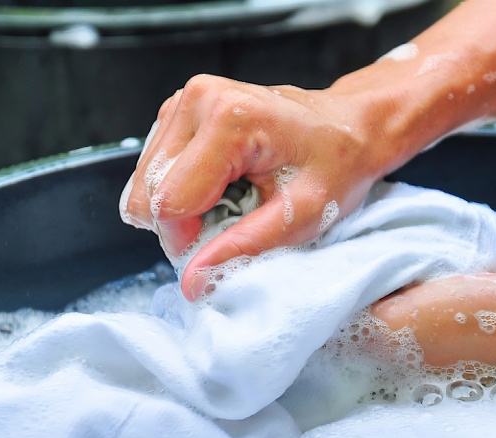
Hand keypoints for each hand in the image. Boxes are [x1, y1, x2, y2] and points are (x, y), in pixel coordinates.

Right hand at [120, 74, 391, 299]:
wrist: (349, 126)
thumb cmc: (336, 162)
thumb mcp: (304, 215)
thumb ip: (246, 247)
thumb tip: (193, 280)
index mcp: (230, 119)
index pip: (169, 202)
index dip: (190, 239)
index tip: (224, 245)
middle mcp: (200, 99)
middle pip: (149, 192)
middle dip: (184, 224)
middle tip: (233, 223)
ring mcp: (186, 101)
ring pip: (146, 182)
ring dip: (182, 206)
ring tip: (232, 199)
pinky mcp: (180, 110)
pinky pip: (155, 169)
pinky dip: (183, 188)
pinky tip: (221, 183)